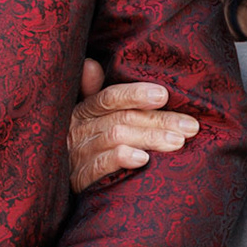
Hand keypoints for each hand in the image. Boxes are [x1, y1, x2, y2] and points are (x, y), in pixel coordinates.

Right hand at [67, 59, 199, 191]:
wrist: (56, 181)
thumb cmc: (81, 146)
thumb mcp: (83, 117)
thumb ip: (90, 92)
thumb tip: (91, 64)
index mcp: (81, 111)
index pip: (108, 98)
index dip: (134, 94)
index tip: (163, 94)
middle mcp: (78, 129)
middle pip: (121, 118)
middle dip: (158, 120)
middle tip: (190, 126)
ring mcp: (78, 153)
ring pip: (116, 138)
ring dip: (148, 138)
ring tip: (178, 142)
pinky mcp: (80, 178)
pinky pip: (100, 166)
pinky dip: (121, 159)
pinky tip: (144, 160)